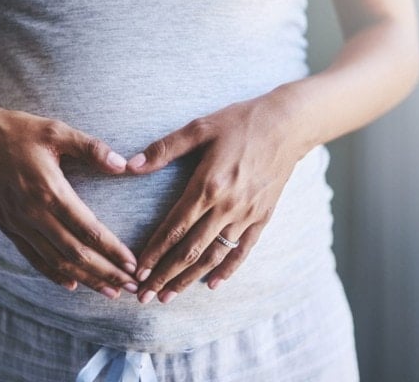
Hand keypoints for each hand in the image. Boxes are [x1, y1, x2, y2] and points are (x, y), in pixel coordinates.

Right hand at [0, 101, 139, 298]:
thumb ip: (92, 148)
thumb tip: (123, 165)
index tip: (132, 264)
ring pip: (56, 261)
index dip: (112, 250)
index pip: (88, 229)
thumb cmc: (18, 131)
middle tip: (130, 287)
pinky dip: (53, 274)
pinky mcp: (7, 227)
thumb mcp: (57, 131)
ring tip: (109, 291)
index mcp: (49, 190)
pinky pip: (33, 257)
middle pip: (75, 253)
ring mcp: (18, 223)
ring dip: (85, 279)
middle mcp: (33, 213)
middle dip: (105, 273)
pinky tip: (73, 284)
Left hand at [125, 90, 311, 303]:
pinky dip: (227, 269)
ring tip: (169, 296)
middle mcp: (227, 205)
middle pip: (190, 249)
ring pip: (214, 255)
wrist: (288, 124)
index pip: (174, 228)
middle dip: (164, 275)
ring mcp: (246, 214)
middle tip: (145, 296)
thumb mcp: (199, 127)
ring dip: (189, 278)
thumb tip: (130, 165)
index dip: (154, 252)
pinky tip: (211, 284)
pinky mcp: (262, 217)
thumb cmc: (239, 122)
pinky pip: (243, 250)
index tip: (137, 271)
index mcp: (207, 185)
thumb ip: (165, 148)